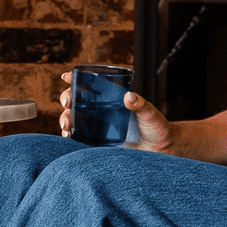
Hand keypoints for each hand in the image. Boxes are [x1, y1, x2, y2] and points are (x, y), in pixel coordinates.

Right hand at [59, 73, 175, 151]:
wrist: (161, 149)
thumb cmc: (157, 127)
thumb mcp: (150, 113)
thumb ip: (141, 105)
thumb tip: (129, 97)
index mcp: (113, 98)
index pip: (92, 85)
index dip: (76, 79)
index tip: (66, 77)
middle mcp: (103, 110)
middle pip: (78, 101)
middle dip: (67, 99)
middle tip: (66, 102)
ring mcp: (100, 126)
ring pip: (75, 118)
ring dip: (65, 118)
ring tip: (65, 124)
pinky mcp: (100, 141)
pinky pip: (81, 137)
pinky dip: (71, 135)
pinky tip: (67, 136)